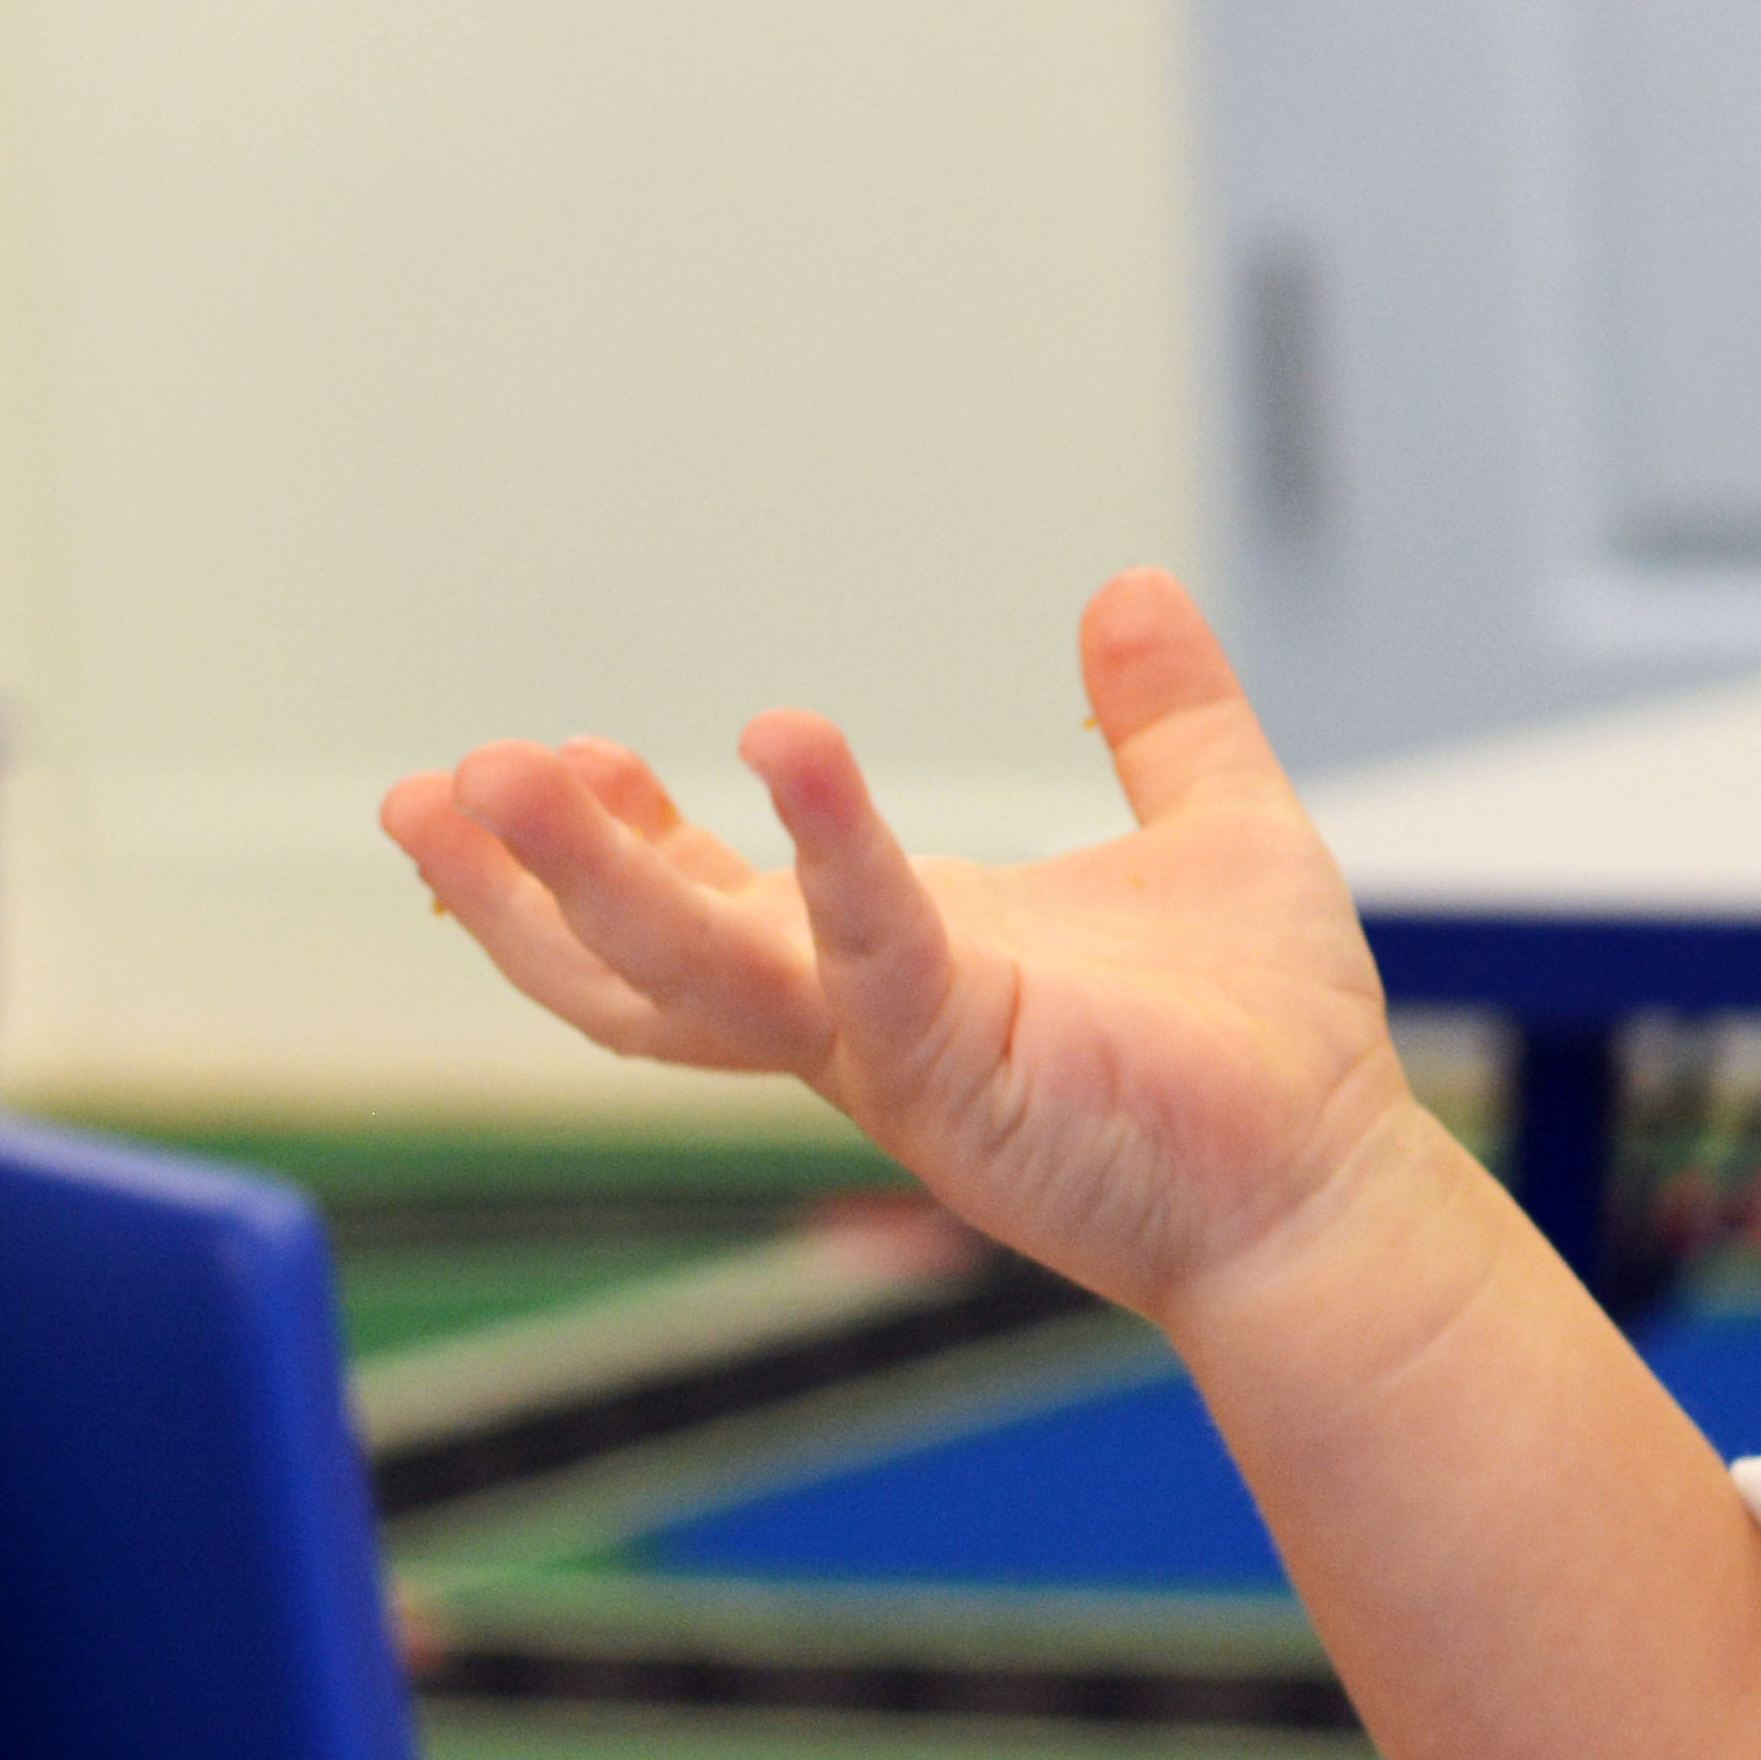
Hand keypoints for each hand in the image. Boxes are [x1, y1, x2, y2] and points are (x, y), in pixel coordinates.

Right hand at [381, 571, 1432, 1319]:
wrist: (1329, 1173)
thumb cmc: (1266, 1035)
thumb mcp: (1212, 827)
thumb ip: (1164, 714)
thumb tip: (1133, 586)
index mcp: (895, 963)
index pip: (709, 905)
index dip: (619, 837)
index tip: (549, 753)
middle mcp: (862, 1018)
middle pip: (641, 957)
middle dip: (527, 879)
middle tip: (430, 790)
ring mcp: (896, 1051)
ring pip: (690, 974)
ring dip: (584, 879)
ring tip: (494, 779)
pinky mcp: (962, 1069)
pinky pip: (870, 948)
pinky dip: (828, 850)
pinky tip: (787, 745)